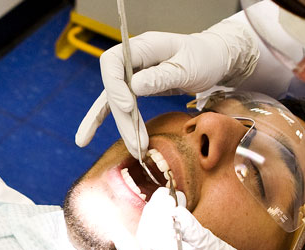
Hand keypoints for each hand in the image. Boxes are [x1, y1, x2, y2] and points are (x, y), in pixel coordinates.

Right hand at [74, 19, 260, 157]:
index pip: (113, 62)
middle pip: (114, 88)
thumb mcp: (189, 66)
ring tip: (134, 149)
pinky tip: (89, 137)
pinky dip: (113, 121)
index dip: (115, 85)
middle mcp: (134, 59)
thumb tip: (135, 87)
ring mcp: (134, 73)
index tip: (128, 106)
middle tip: (136, 142)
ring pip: (117, 101)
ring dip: (122, 126)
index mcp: (145, 46)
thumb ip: (162, 76)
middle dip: (123, 117)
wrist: (215, 59)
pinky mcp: (137, 87)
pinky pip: (120, 105)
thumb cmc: (205, 57)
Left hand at [113, 192, 286, 249]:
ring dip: (143, 231)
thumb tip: (176, 213)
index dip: (161, 211)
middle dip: (152, 216)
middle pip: (149, 243)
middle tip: (161, 198)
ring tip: (152, 212)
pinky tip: (124, 237)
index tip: (168, 195)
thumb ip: (198, 236)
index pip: (164, 235)